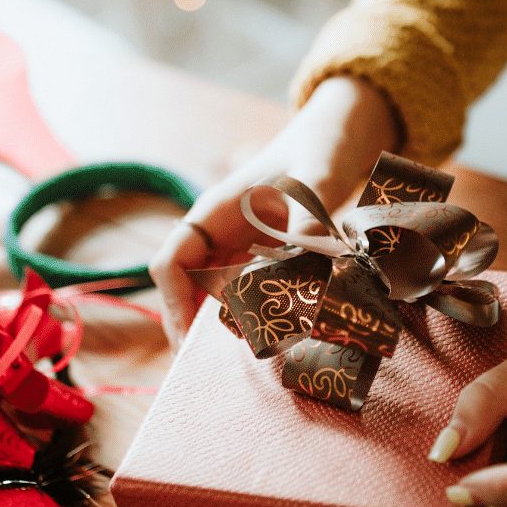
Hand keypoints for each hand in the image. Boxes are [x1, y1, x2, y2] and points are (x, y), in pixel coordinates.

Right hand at [149, 77, 400, 347]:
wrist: (335, 139)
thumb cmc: (318, 150)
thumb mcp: (315, 182)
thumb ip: (306, 223)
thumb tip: (300, 268)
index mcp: (214, 212)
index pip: (171, 263)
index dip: (174, 303)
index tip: (190, 340)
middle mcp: (218, 233)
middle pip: (185, 288)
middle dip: (193, 326)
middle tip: (211, 367)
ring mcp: (238, 247)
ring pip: (214, 296)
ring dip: (224, 324)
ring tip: (246, 352)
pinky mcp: (262, 258)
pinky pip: (245, 293)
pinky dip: (252, 315)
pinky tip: (274, 334)